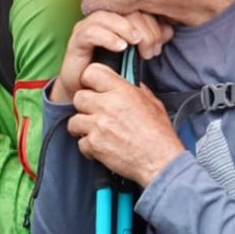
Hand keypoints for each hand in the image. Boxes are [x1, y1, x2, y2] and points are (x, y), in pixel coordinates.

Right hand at [48, 11, 172, 105]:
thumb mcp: (137, 55)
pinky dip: (108, 37)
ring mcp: (87, 27)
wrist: (86, 89)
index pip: (139, 9)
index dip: (153, 25)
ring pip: (108, 17)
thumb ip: (152, 40)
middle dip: (143, 31)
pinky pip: (91, 32)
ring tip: (136, 43)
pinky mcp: (76, 40)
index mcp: (118, 17)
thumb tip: (168, 30)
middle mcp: (102, 18)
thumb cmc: (112, 71)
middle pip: (126, 11)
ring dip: (126, 29)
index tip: (158, 47)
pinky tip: (121, 48)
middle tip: (149, 52)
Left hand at [68, 71, 183, 185]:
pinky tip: (100, 148)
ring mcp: (98, 125)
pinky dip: (89, 147)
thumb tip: (127, 84)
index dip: (90, 81)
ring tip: (95, 133)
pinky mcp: (94, 145)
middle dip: (84, 106)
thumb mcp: (153, 103)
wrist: (160, 161)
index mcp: (121, 91)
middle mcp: (107, 105)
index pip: (91, 72)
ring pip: (74, 121)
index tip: (93, 89)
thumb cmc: (159, 134)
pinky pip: (80, 143)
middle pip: (78, 97)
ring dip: (82, 127)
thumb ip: (136, 90)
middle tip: (94, 114)